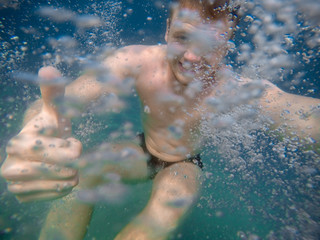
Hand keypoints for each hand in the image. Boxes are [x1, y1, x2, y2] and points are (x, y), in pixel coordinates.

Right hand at [1, 66, 81, 201]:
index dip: (67, 148)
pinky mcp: (22, 196)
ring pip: (50, 185)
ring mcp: (13, 183)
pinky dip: (63, 189)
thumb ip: (53, 93)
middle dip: (69, 164)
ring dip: (69, 177)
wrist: (47, 152)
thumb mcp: (55, 112)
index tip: (75, 144)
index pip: (46, 150)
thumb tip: (48, 69)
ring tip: (74, 170)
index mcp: (16, 143)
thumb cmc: (52, 130)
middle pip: (48, 169)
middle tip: (78, 160)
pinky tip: (65, 180)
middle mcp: (8, 165)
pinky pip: (49, 197)